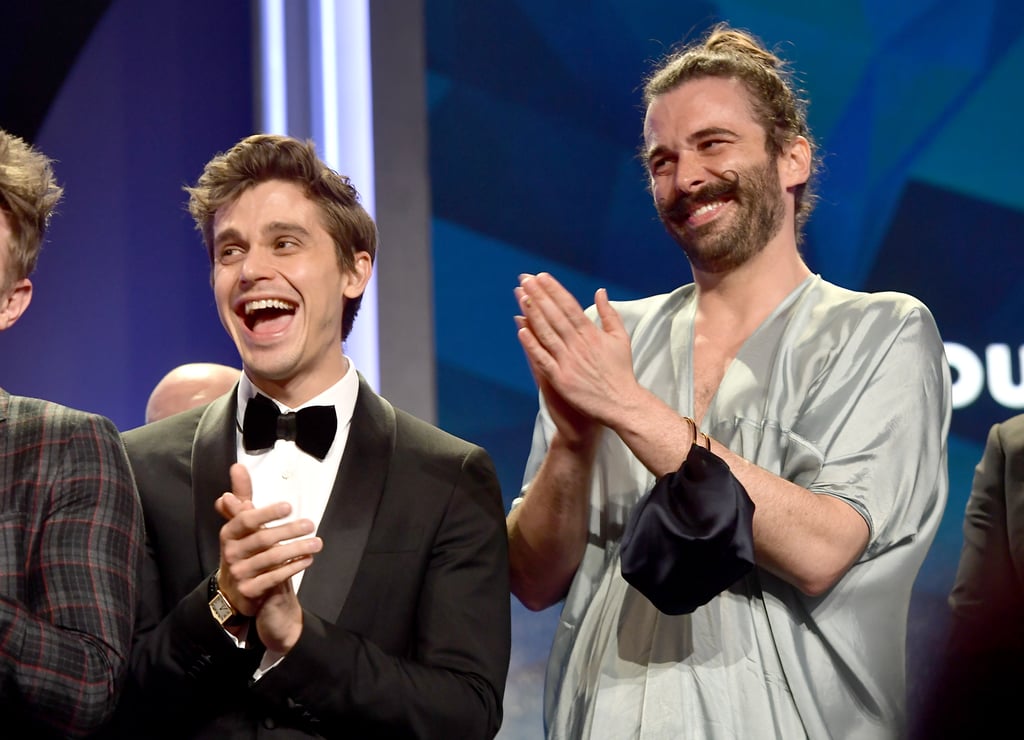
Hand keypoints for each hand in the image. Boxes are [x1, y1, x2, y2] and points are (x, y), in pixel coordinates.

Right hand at [215, 464, 321, 634]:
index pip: (246, 520)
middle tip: (310, 524)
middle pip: (262, 539)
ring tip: (317, 543)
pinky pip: (274, 578)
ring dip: (297, 549)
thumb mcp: (241, 524)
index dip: (266, 513)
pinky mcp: (249, 591)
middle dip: (289, 531)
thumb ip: (242, 496)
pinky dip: (293, 568)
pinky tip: (307, 560)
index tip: (288, 506)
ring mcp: (239, 573)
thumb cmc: (243, 549)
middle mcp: (230, 553)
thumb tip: (237, 466)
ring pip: (271, 559)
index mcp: (228, 533)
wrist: (236, 590)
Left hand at [515, 272, 637, 430]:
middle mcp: (579, 344)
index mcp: (592, 333)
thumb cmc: (621, 371)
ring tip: (521, 296)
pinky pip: (543, 359)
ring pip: (546, 333)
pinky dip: (532, 345)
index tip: (542, 276)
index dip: (554, 290)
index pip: (569, 306)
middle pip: (555, 315)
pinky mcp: (561, 379)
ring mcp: (568, 361)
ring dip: (533, 314)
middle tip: (525, 279)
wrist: (621, 403)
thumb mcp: (620, 338)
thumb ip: (609, 313)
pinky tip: (521, 330)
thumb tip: (600, 292)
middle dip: (539, 295)